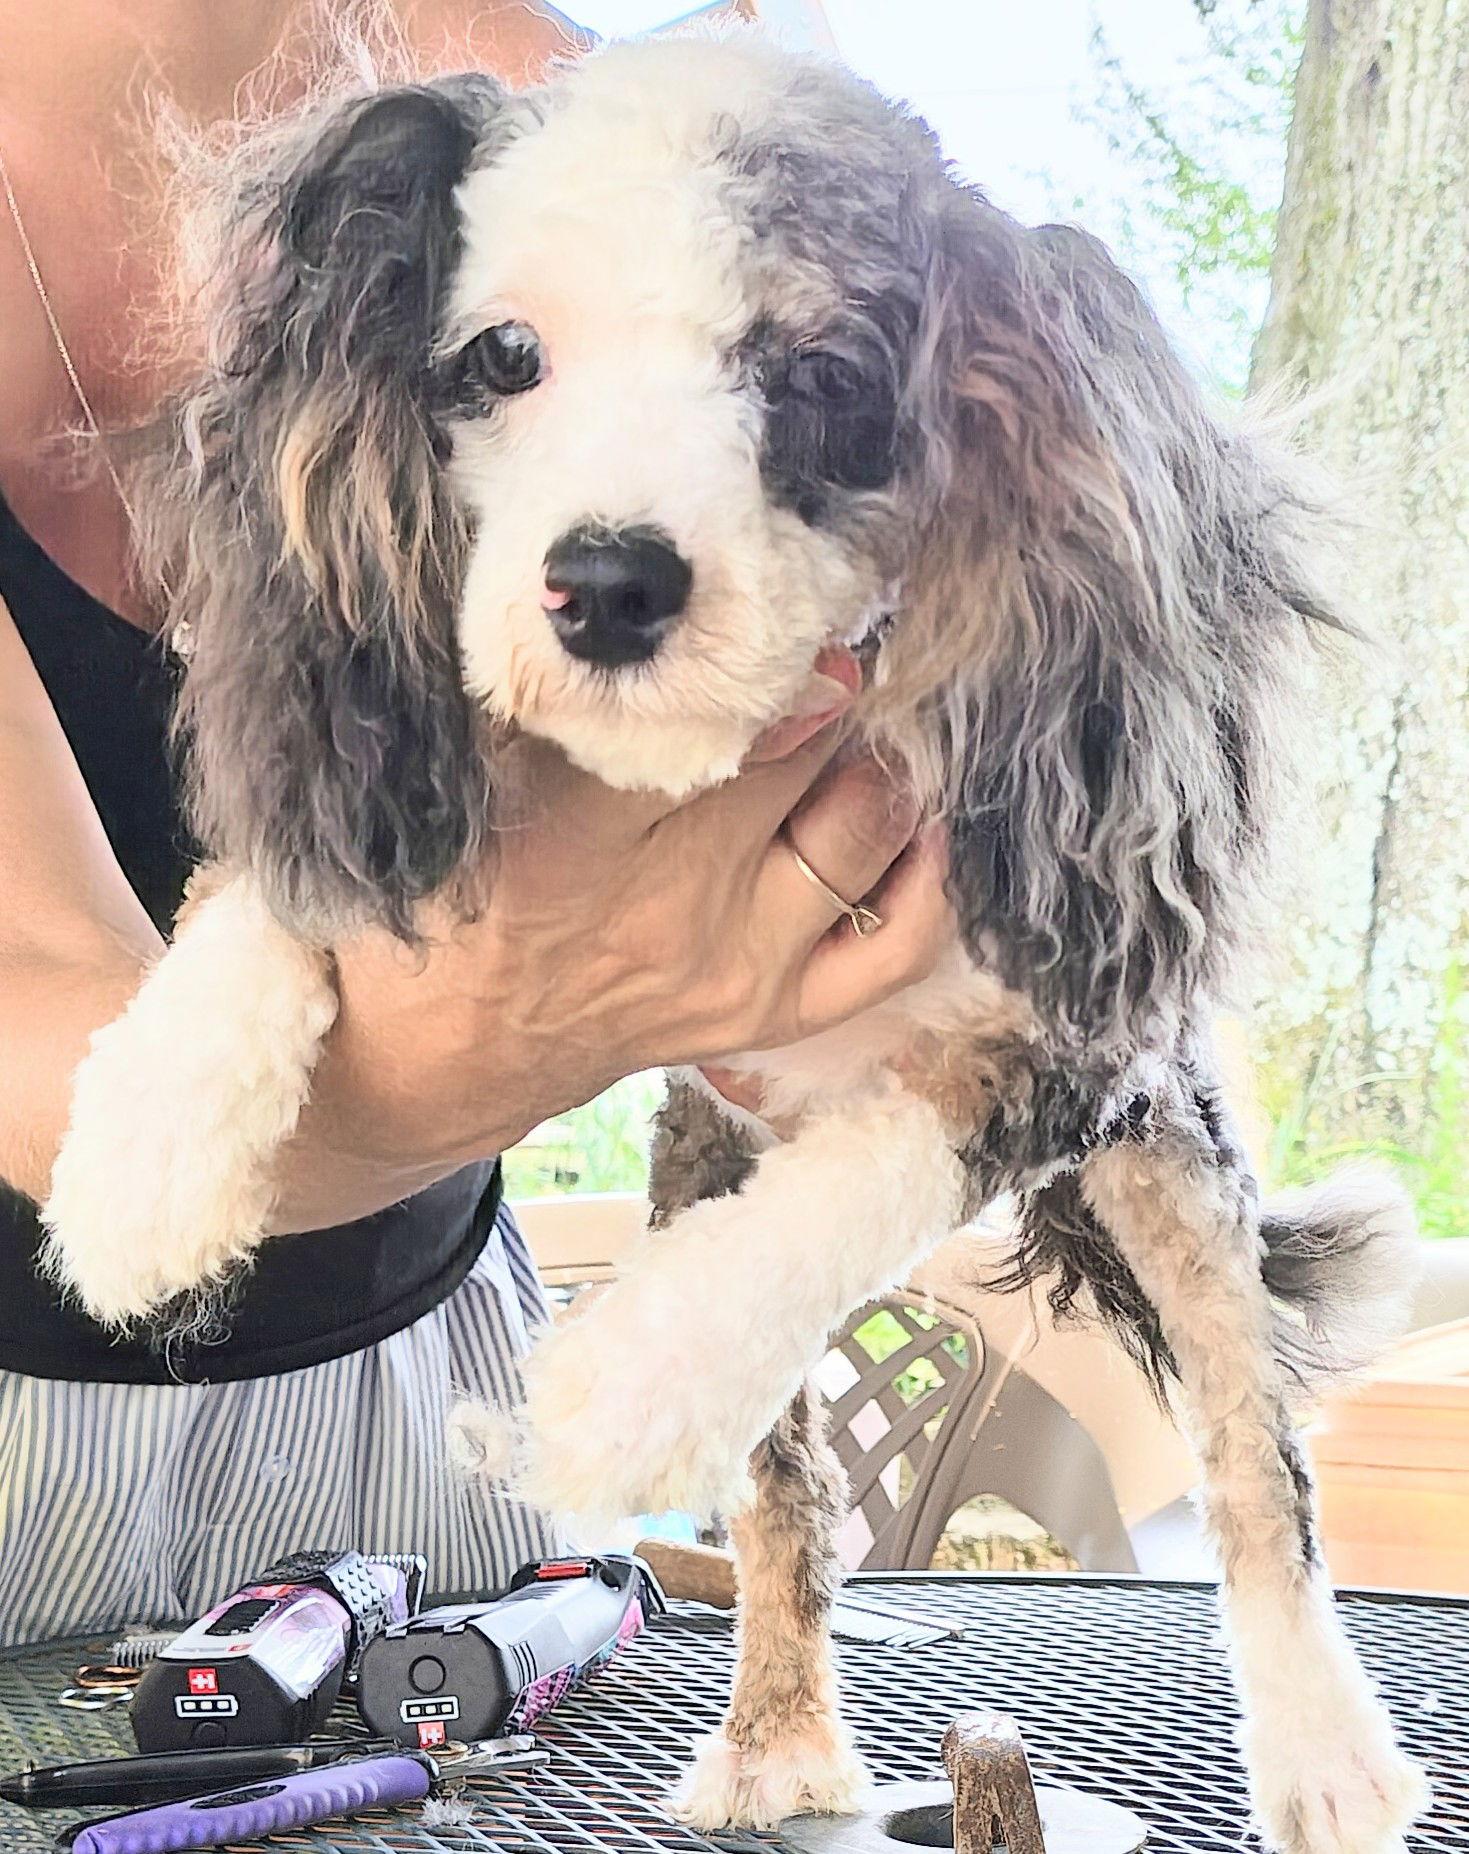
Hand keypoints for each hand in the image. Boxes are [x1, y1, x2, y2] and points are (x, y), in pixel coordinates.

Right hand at [318, 665, 952, 1173]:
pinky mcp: (776, 1015)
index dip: (754, 652)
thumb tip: (649, 597)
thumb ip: (556, 695)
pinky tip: (910, 818)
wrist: (463, 1047)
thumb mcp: (475, 780)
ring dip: (876, 759)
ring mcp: (738, 966)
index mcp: (574, 833)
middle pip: (801, 757)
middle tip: (821, 644)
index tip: (772, 606)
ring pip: (861, 829)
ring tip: (858, 721)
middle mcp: (672, 904)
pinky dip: (925, 874)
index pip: (701, 719)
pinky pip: (898, 942)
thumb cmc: (464, 893)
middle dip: (826, 684)